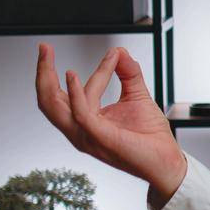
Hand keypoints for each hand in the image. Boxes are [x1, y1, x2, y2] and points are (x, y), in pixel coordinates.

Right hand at [35, 43, 186, 205]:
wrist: (167, 160)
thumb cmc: (150, 137)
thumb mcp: (137, 96)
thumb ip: (128, 73)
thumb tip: (119, 50)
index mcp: (85, 122)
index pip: (64, 95)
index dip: (70, 70)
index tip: (91, 50)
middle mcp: (81, 130)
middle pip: (47, 101)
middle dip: (42, 73)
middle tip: (43, 49)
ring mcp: (88, 136)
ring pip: (56, 107)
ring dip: (50, 78)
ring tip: (50, 56)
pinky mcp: (101, 138)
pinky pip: (81, 114)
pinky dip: (75, 94)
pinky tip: (73, 77)